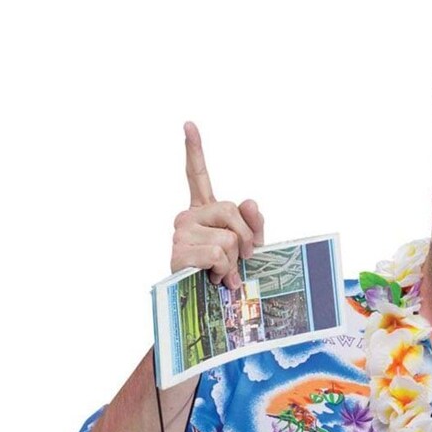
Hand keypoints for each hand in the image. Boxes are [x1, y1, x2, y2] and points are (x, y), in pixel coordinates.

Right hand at [171, 121, 264, 286]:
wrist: (206, 306)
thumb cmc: (227, 274)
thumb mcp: (248, 246)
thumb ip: (253, 223)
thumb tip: (251, 204)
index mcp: (203, 211)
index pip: (197, 175)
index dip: (194, 150)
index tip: (189, 124)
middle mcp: (187, 216)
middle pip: (230, 210)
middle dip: (245, 238)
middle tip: (240, 259)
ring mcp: (181, 233)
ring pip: (227, 239)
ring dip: (232, 262)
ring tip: (221, 273)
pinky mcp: (178, 252)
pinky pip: (216, 253)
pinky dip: (221, 270)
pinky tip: (211, 277)